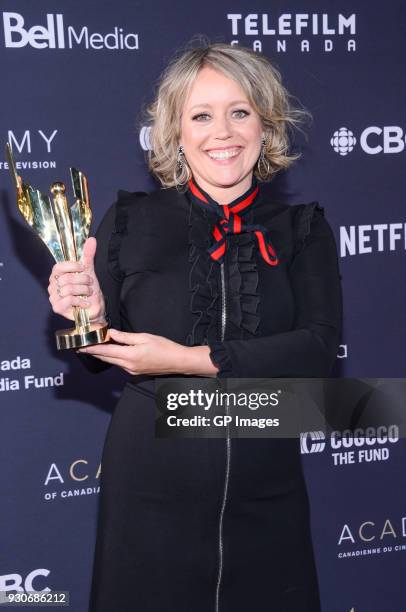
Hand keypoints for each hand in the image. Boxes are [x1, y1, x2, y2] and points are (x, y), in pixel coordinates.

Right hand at [48, 237, 105, 322]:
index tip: (84, 268)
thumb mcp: (89, 271)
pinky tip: (85, 303)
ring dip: (84, 290)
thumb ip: (88, 256)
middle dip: (83, 280)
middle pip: (66, 278)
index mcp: (57, 275)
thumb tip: (91, 240)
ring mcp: (53, 297)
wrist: (94, 308)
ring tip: (88, 293)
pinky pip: (68, 299)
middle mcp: (52, 285)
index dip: (72, 266)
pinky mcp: (57, 308)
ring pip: (68, 288)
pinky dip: (80, 300)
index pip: (58, 267)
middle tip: (90, 284)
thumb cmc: (88, 290)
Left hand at [77, 329, 218, 376]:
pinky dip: (113, 357)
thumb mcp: (144, 337)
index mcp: (130, 355)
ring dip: (103, 354)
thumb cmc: (164, 348)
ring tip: (94, 347)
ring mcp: (131, 371)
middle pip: (106, 358)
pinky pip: (120, 364)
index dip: (92, 349)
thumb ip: (125, 337)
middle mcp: (128, 366)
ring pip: (112, 361)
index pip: (105, 351)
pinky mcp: (135, 372)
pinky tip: (111, 352)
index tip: (81, 346)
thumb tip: (111, 333)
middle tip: (82, 347)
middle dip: (93, 352)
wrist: (178, 362)